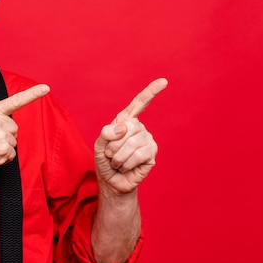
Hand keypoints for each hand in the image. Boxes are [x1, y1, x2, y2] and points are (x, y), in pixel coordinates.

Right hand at [0, 83, 49, 179]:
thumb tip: (8, 126)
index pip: (15, 101)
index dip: (32, 94)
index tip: (46, 88)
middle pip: (14, 129)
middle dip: (5, 136)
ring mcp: (1, 135)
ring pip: (13, 142)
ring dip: (3, 148)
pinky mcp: (4, 149)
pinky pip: (12, 155)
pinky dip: (3, 159)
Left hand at [94, 78, 167, 193]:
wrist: (111, 181)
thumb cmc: (105, 161)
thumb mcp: (99, 145)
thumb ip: (106, 132)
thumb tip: (124, 127)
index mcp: (126, 121)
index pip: (139, 104)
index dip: (151, 92)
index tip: (164, 82)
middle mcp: (139, 128)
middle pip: (127, 128)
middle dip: (113, 144)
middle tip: (111, 155)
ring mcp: (148, 140)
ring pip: (132, 143)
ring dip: (118, 156)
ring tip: (117, 162)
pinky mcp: (152, 154)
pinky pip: (138, 155)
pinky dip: (126, 163)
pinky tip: (126, 167)